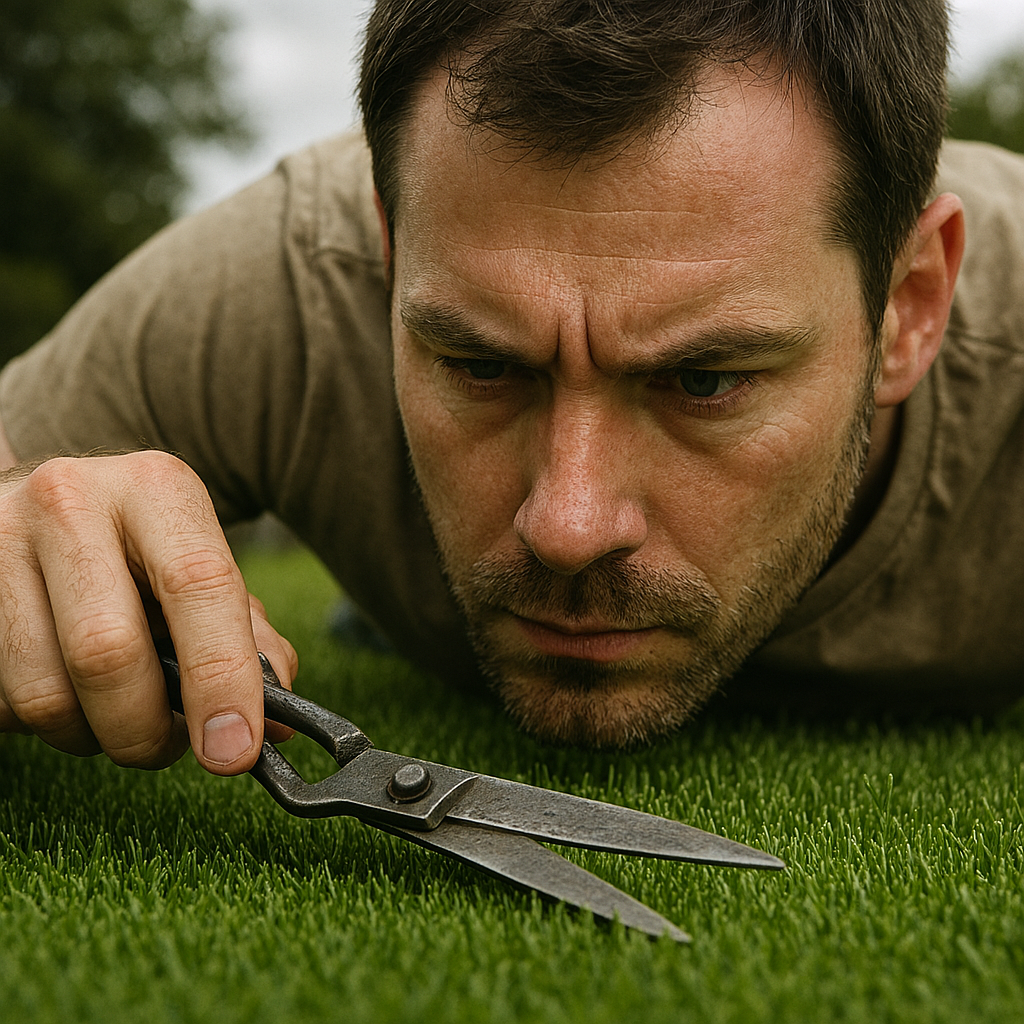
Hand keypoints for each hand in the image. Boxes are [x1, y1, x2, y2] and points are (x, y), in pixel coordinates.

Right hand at [0, 451, 296, 773]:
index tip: (234, 750)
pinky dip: (39, 723)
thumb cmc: (135, 554)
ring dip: (89, 736)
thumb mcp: (197, 570)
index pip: (199, 585)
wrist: (37, 507)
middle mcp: (71, 500)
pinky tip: (61, 687)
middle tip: (166, 746)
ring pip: (44, 693)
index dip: (222, 678)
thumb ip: (246, 640)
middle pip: (108, 651)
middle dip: (145, 729)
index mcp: (156, 488)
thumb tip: (275, 728)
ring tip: (111, 713)